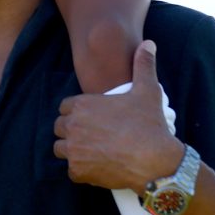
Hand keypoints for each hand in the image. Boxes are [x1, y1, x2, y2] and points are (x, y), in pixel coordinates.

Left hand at [53, 41, 183, 190]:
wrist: (155, 161)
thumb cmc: (149, 124)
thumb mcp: (148, 90)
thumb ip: (143, 64)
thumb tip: (148, 43)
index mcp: (82, 105)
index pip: (65, 107)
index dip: (77, 112)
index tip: (92, 118)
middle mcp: (72, 126)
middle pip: (59, 127)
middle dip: (72, 130)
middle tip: (92, 135)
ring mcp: (73, 150)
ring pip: (61, 148)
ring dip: (72, 149)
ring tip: (91, 151)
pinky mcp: (78, 171)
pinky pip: (71, 170)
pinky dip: (81, 169)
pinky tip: (98, 166)